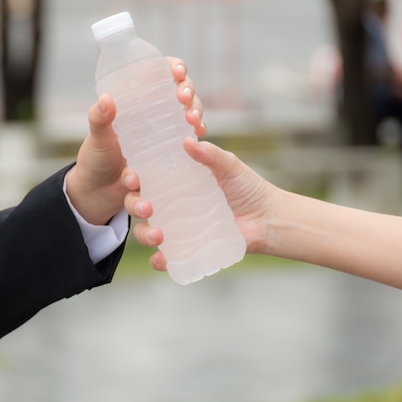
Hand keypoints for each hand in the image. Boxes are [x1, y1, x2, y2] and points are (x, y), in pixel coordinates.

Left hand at [66, 57, 204, 224]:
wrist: (98, 194)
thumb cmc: (96, 159)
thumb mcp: (98, 138)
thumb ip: (99, 119)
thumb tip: (106, 99)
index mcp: (137, 104)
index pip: (160, 76)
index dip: (174, 68)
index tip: (177, 72)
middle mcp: (155, 116)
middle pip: (182, 94)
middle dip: (189, 93)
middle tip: (184, 100)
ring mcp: (165, 136)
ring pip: (189, 117)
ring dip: (196, 113)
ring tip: (192, 122)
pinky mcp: (171, 157)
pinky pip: (190, 146)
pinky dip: (197, 141)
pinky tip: (198, 138)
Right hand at [126, 139, 279, 270]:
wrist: (268, 219)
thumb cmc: (248, 189)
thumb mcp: (230, 166)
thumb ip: (210, 155)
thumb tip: (188, 141)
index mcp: (176, 182)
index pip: (145, 178)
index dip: (133, 178)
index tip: (133, 178)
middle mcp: (171, 205)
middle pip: (139, 205)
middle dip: (135, 206)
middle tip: (147, 208)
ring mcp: (177, 228)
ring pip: (147, 232)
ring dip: (145, 235)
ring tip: (158, 236)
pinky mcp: (187, 248)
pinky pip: (166, 257)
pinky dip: (160, 260)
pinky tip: (162, 258)